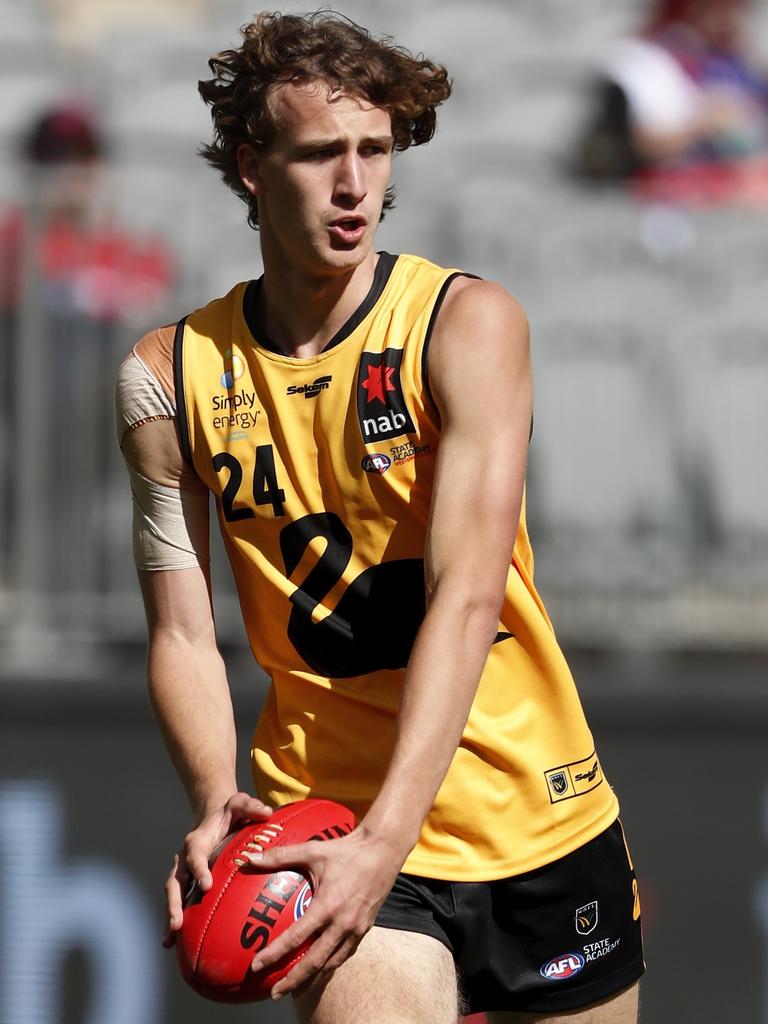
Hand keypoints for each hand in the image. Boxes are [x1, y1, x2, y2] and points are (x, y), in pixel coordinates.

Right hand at [163, 791, 272, 946]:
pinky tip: (173, 944)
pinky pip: (180, 902)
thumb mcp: (240, 803)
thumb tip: (267, 812)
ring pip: (174, 895)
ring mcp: (185, 872)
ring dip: (171, 915)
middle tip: (177, 923)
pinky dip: (175, 921)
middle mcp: (186, 858)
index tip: (206, 885)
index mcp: (198, 840)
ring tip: (171, 939)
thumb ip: (251, 807)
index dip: (199, 870)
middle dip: (174, 903)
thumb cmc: (232, 812)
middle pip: (175, 881)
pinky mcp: (189, 883)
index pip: (195, 855)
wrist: (217, 816)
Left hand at [241, 825, 404, 998]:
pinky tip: (321, 970)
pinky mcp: (365, 929)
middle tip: (274, 994)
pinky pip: (345, 954)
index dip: (274, 954)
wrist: (382, 851)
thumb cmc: (345, 850)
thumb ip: (280, 855)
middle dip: (293, 981)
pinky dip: (330, 966)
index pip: (296, 937)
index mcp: (327, 906)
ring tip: (295, 991)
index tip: (257, 966)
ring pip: (331, 964)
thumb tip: (250, 858)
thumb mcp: (311, 850)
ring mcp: (356, 929)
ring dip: (312, 980)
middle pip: (314, 962)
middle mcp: (342, 923)